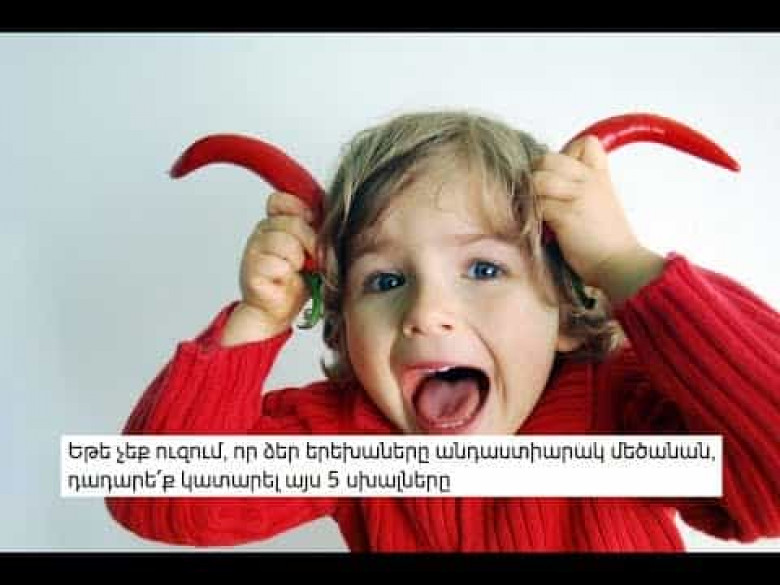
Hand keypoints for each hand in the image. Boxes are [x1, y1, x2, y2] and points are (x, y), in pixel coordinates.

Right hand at [221, 191, 317, 344]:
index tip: (310, 225)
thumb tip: (333, 217)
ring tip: (295, 270)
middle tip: (310, 259)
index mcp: (275, 223)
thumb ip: (317, 229)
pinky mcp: (251, 269)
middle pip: (292, 223)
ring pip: (286, 242)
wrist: (277, 311)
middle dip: (310, 242)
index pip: (280, 200)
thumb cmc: (297, 281)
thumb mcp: (313, 249)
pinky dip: (286, 273)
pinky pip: (277, 263)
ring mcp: (253, 249)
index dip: (299, 210)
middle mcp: (262, 232)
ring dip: (297, 260)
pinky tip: (284, 279)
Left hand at [532, 135, 641, 289]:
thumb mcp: (602, 203)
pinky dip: (532, 215)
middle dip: (536, 174)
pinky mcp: (566, 215)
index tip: (560, 176)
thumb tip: (550, 182)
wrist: (620, 264)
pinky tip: (538, 226)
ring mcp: (578, 196)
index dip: (565, 154)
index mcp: (600, 176)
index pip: (584, 143)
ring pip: (539, 179)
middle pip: (549, 158)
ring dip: (531, 196)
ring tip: (535, 212)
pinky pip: (537, 204)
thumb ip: (582, 188)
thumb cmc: (607, 241)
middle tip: (537, 195)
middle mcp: (590, 181)